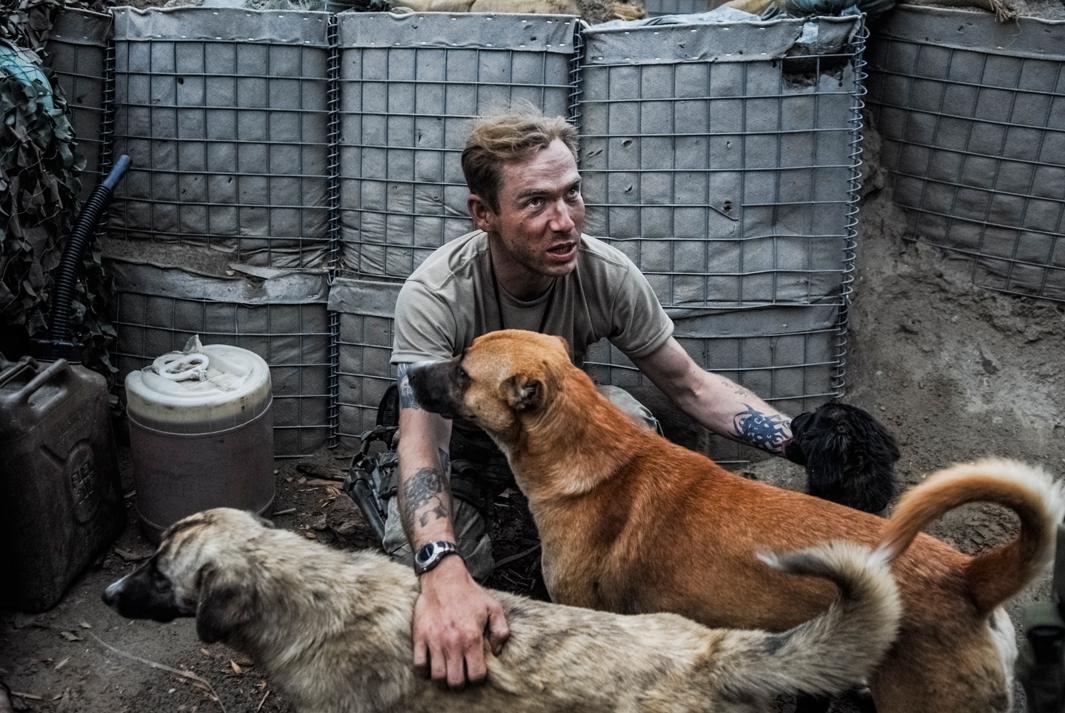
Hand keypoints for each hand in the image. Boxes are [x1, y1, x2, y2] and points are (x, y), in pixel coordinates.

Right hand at [412, 556, 509, 689]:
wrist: (444, 578)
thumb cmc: (469, 593)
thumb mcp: (493, 608)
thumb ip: (501, 631)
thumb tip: (497, 651)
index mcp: (472, 638)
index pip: (476, 675)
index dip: (478, 678)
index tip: (476, 672)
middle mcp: (453, 643)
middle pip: (455, 681)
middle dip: (460, 683)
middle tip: (461, 674)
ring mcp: (434, 641)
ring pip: (437, 677)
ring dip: (443, 678)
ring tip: (447, 671)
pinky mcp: (419, 637)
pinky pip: (418, 665)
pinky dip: (424, 670)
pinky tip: (431, 664)